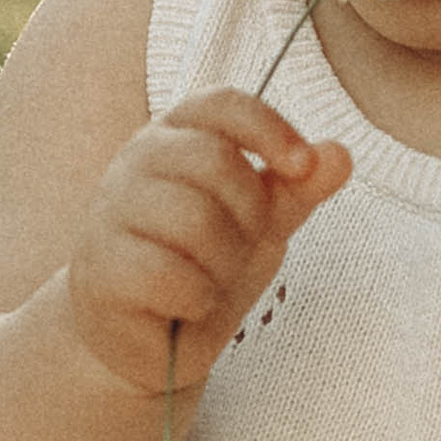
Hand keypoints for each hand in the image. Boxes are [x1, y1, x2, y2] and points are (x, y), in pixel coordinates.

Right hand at [65, 90, 349, 401]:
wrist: (148, 337)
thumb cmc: (202, 265)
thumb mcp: (259, 224)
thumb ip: (297, 189)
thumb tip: (339, 154)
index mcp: (176, 134)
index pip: (222, 103)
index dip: (269, 127)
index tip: (303, 166)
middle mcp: (135, 160)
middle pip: (215, 160)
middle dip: (249, 213)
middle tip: (239, 247)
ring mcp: (111, 211)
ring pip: (194, 219)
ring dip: (222, 263)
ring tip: (209, 279)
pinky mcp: (100, 266)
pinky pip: (169, 274)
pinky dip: (196, 298)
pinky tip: (187, 304)